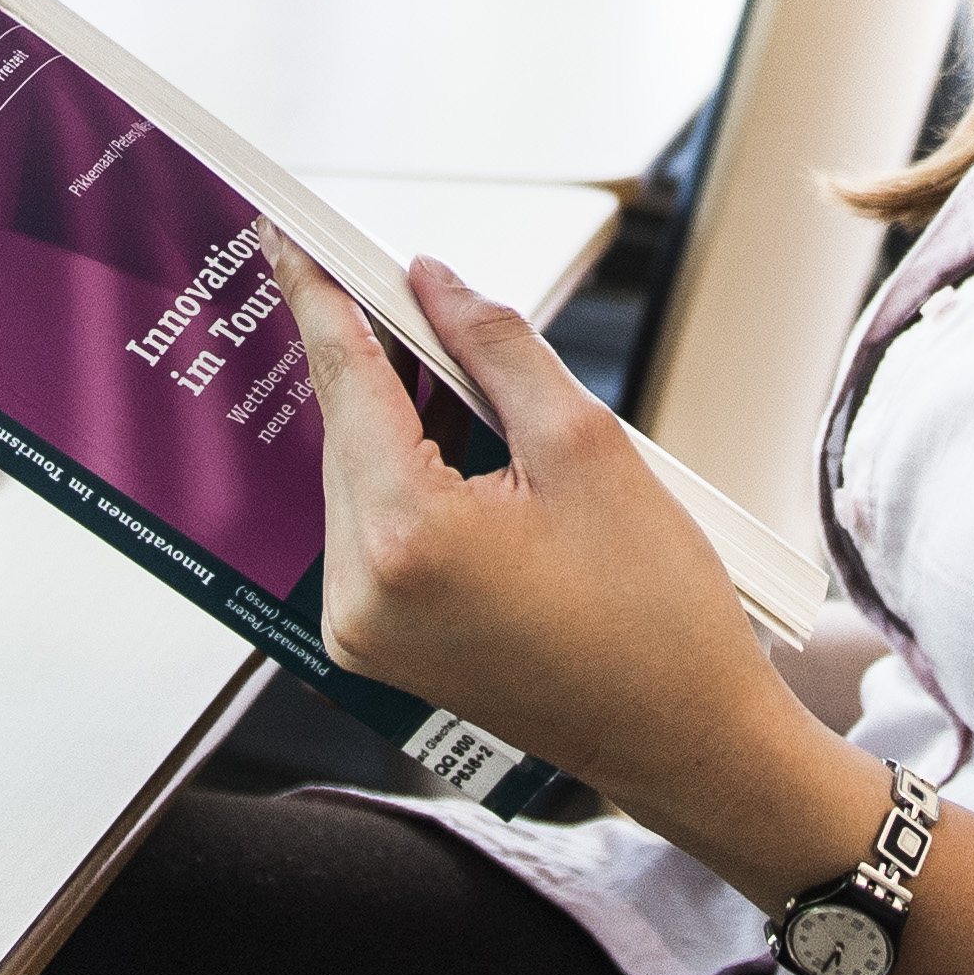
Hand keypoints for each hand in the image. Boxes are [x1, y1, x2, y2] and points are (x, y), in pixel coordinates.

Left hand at [274, 245, 861, 882]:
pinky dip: (401, 480)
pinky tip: (451, 444)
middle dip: (375, 357)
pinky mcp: (378, 650)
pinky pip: (369, 532)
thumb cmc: (657, 611)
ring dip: (394, 422)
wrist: (684, 739)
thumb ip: (495, 348)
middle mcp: (359, 591)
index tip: (289, 235)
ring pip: (356, 481)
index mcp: (404, 535)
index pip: (346, 381)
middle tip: (403, 287)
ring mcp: (360, 632)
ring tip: (452, 371)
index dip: (319, 296)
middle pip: (348, 432)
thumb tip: (433, 282)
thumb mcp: (587, 446)